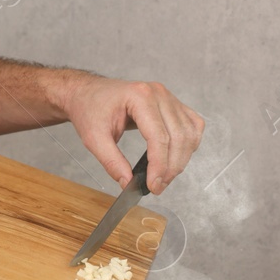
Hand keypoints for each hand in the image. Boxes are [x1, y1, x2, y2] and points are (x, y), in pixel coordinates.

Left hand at [61, 76, 203, 193]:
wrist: (88, 92)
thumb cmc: (90, 108)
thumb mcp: (93, 138)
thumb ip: (112, 162)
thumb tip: (128, 183)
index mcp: (139, 96)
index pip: (159, 137)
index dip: (159, 165)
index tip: (153, 186)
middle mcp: (158, 93)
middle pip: (178, 137)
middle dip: (171, 168)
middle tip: (157, 187)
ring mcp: (168, 97)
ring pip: (189, 133)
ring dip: (181, 159)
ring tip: (164, 177)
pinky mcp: (173, 104)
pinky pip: (192, 126)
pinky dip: (188, 145)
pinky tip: (176, 157)